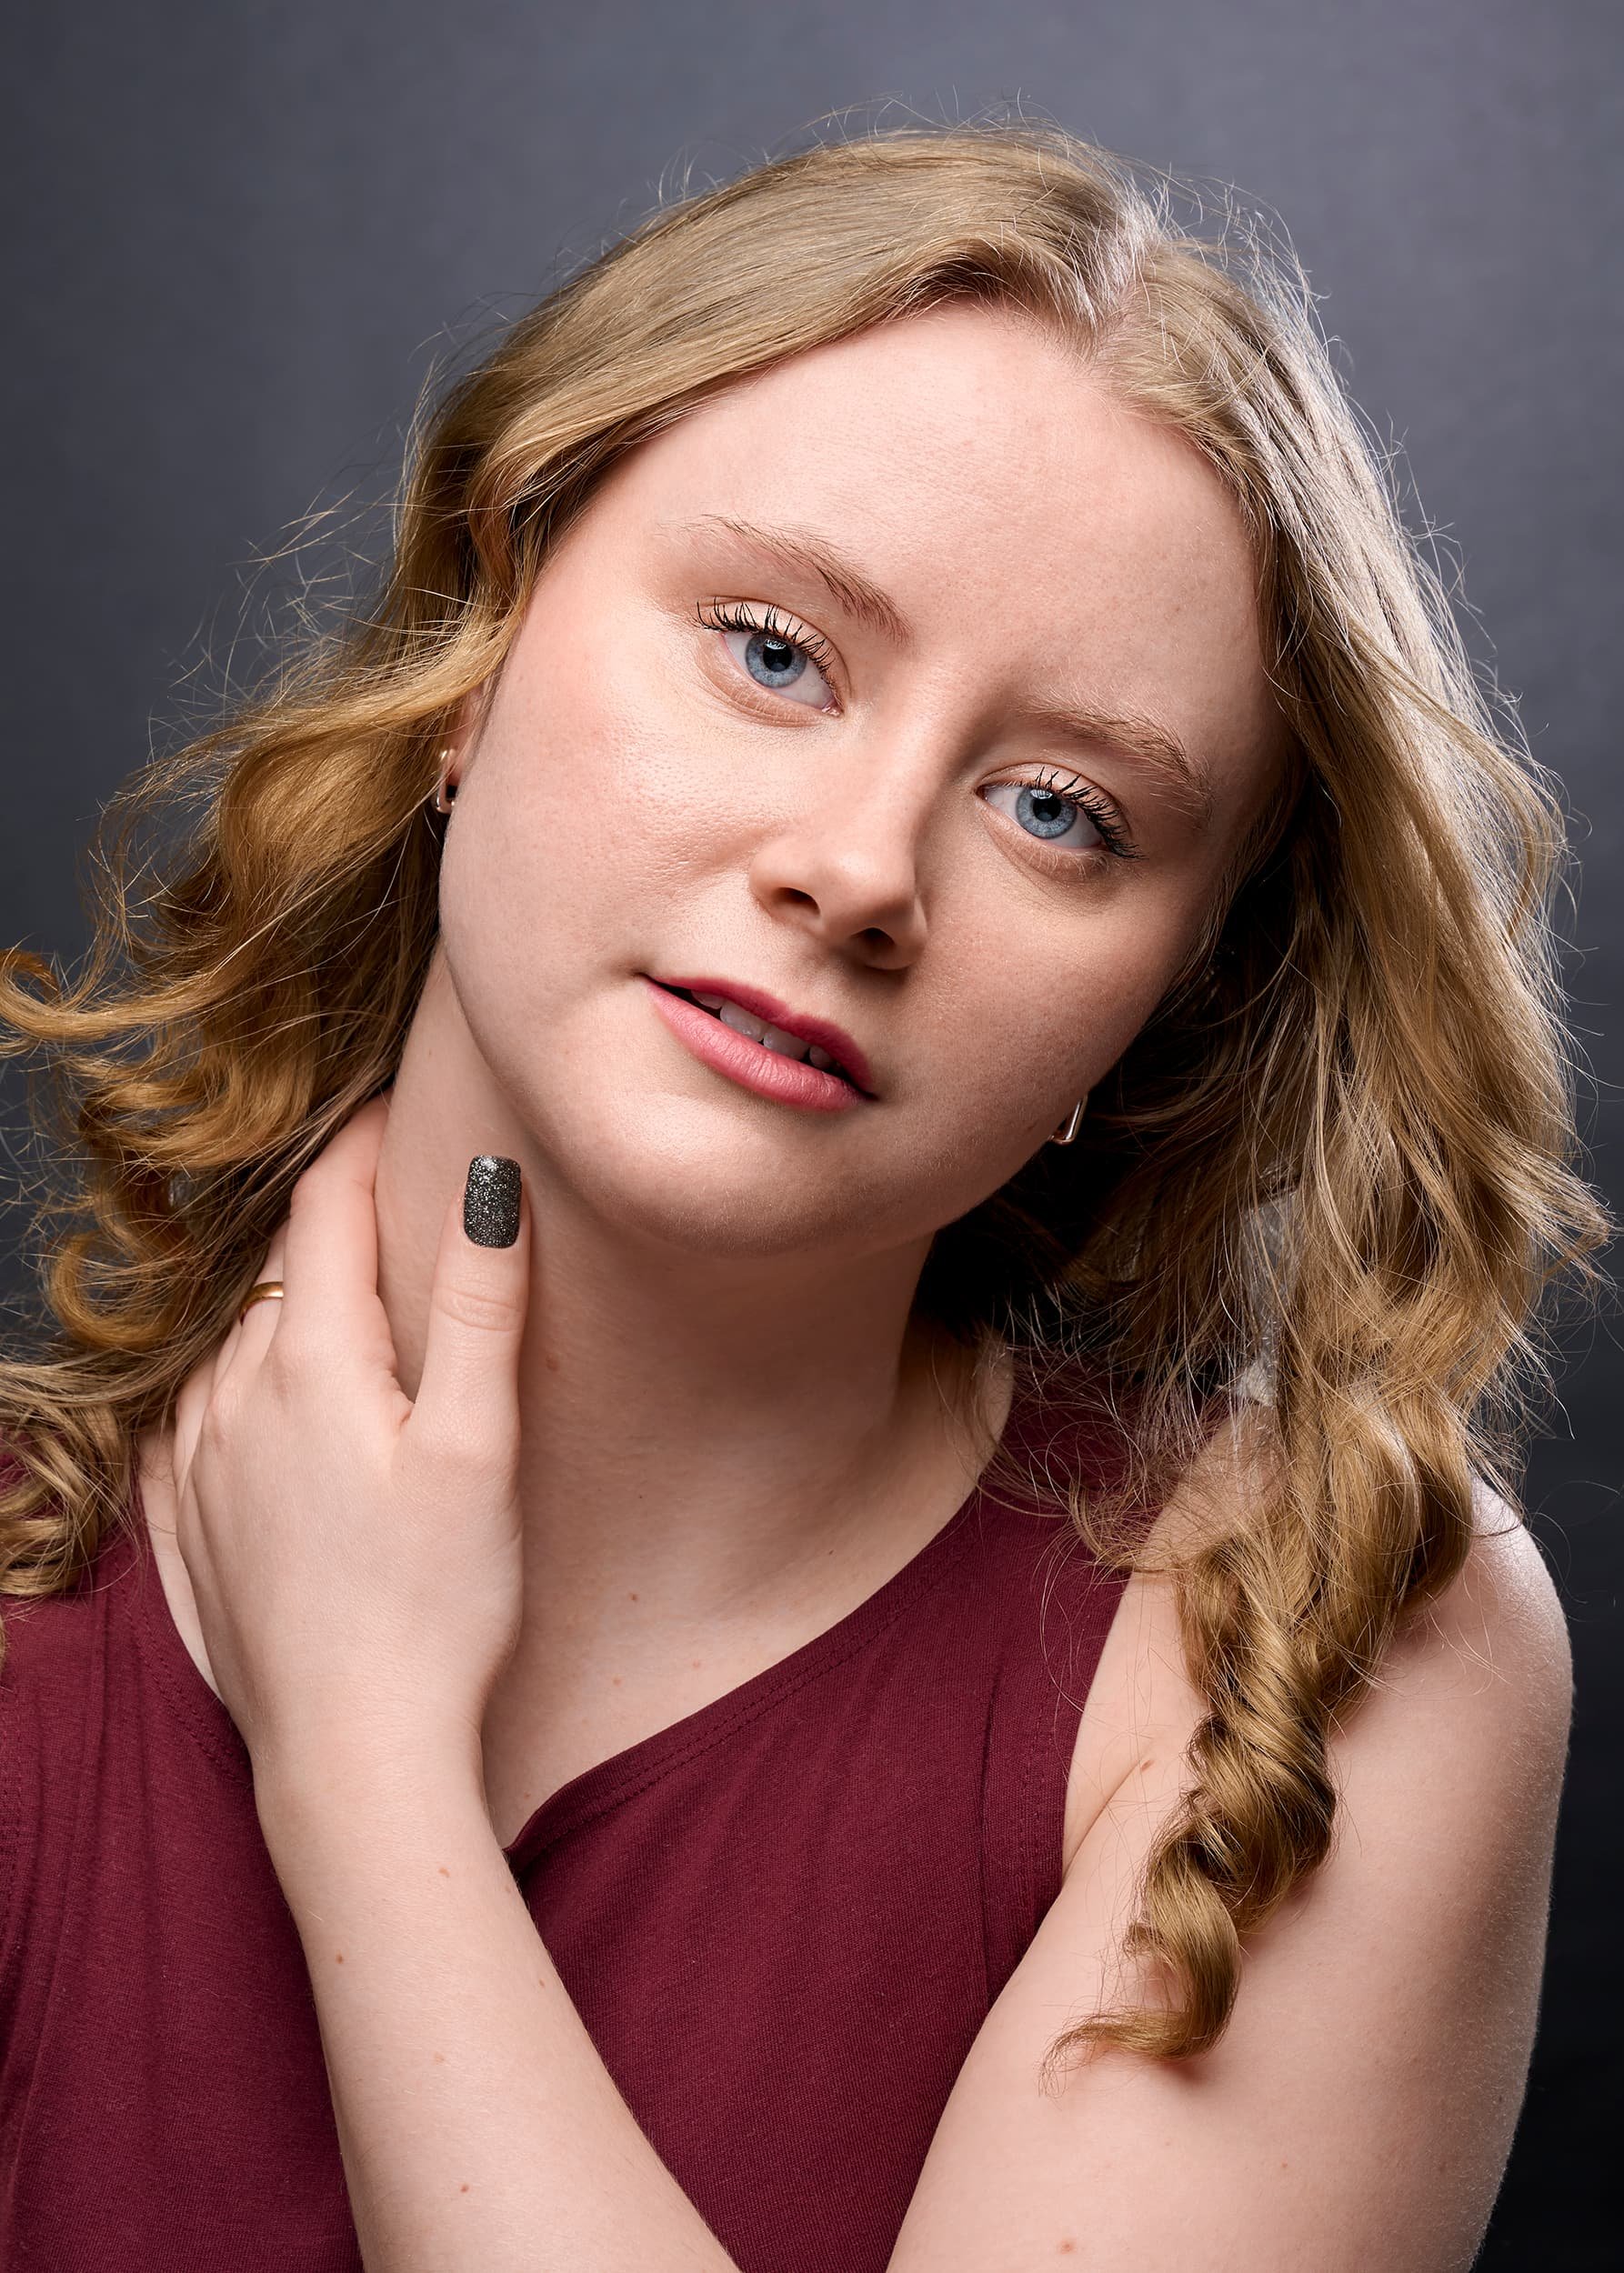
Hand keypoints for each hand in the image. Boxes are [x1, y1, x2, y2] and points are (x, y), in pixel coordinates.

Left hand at [172, 1096, 531, 1780]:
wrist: (354, 1756)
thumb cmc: (438, 1607)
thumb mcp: (478, 1447)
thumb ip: (481, 1307)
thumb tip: (486, 1181)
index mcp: (309, 1366)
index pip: (323, 1211)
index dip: (362, 1143)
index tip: (395, 1104)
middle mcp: (232, 1400)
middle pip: (276, 1273)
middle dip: (329, 1228)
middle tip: (390, 1207)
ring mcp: (196, 1468)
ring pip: (229, 1344)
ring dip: (278, 1307)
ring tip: (338, 1306)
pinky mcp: (183, 1530)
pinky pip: (189, 1419)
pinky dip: (230, 1384)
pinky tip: (258, 1401)